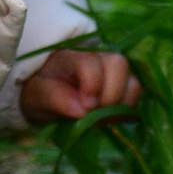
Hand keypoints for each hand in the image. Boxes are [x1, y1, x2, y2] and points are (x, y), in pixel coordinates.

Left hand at [18, 49, 141, 124]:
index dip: (92, 86)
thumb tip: (82, 109)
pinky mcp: (123, 84)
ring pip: (134, 80)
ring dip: (121, 104)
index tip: (84, 108)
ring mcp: (113, 70)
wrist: (44, 93)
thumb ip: (55, 98)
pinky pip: (136, 95)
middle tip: (95, 114)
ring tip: (101, 118)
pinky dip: (127, 109)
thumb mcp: (36, 95)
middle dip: (111, 95)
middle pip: (119, 64)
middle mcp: (97, 57)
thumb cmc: (38, 91)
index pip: (91, 63)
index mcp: (71, 55)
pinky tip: (109, 117)